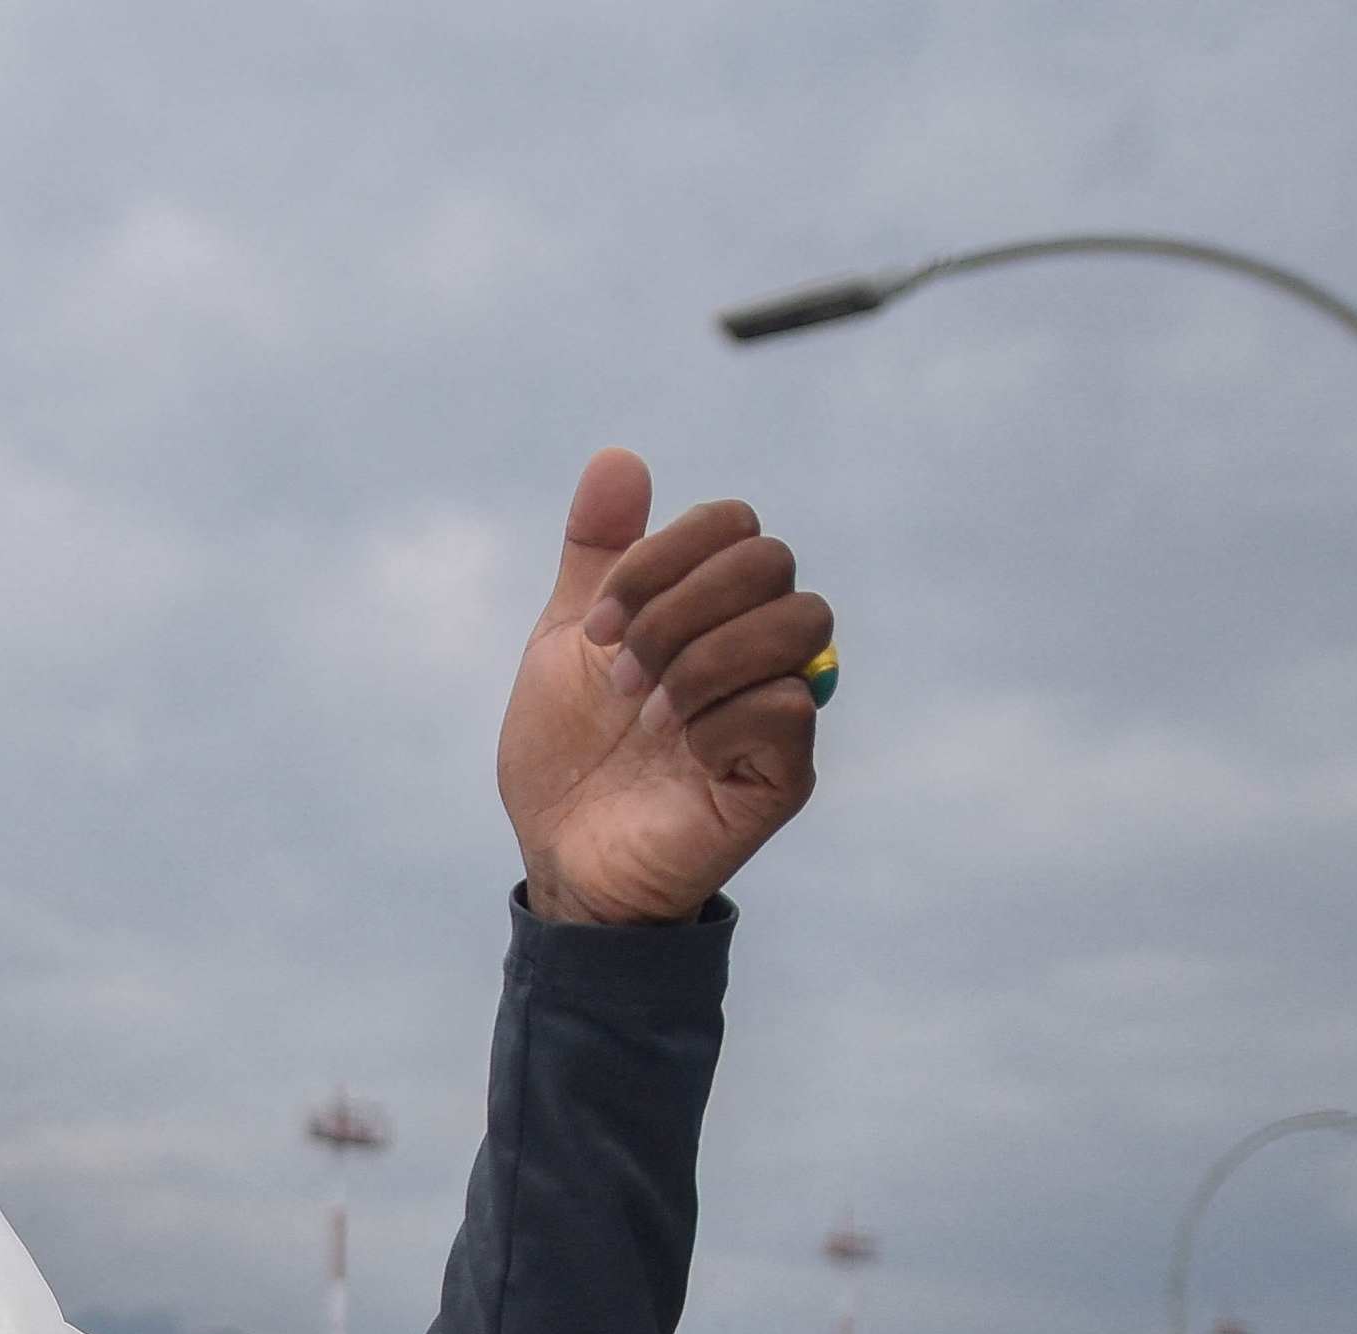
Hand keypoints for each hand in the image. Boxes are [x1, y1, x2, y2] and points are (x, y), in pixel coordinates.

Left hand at [499, 449, 832, 925]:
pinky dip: (717, 718)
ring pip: (796, 623)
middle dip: (675, 608)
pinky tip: (676, 751)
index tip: (596, 626)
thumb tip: (619, 457)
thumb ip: (598, 553)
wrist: (560, 853)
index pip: (733, 523)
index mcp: (712, 607)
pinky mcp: (787, 772)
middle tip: (619, 674)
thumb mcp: (569, 640)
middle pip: (768, 561)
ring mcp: (781, 706)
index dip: (662, 557)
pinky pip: (787, 706)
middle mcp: (759, 646)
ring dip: (699, 660)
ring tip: (645, 715)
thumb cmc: (569, 752)